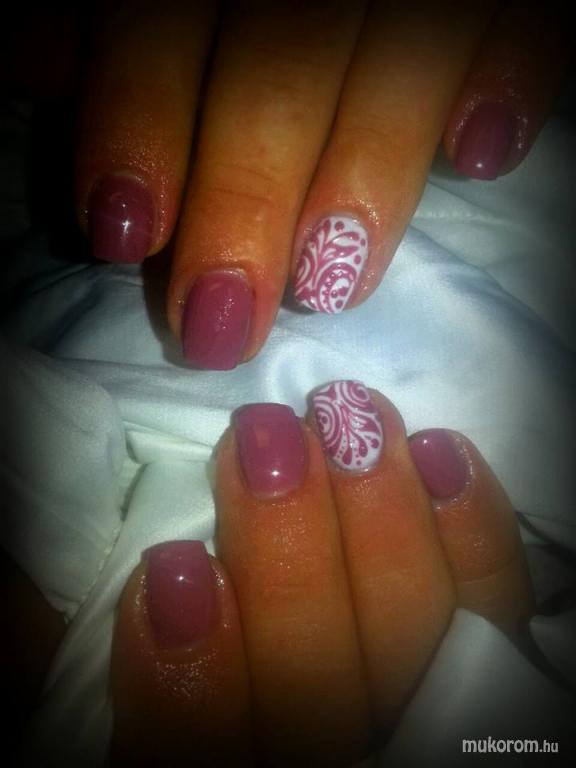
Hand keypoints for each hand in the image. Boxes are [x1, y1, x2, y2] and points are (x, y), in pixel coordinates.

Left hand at [71, 0, 568, 369]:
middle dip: (246, 196)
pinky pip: (519, 19)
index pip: (163, 22)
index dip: (139, 122)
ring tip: (329, 286)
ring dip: (365, 176)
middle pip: (279, 66)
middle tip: (221, 320)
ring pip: (398, 60)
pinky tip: (481, 153)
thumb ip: (104, 28)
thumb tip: (37, 67)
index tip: (124, 236)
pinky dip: (510, 76)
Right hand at [110, 383, 533, 765]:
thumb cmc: (193, 662)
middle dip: (292, 560)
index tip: (173, 572)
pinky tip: (437, 451)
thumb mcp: (88, 667)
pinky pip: (500, 610)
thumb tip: (117, 567)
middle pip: (322, 690)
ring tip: (352, 417)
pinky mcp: (488, 657)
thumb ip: (65, 631)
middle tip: (269, 439)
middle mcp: (333, 757)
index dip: (191, 678)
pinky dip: (474, 534)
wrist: (303, 657)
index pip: (202, 755)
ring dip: (382, 524)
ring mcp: (424, 710)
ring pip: (418, 643)